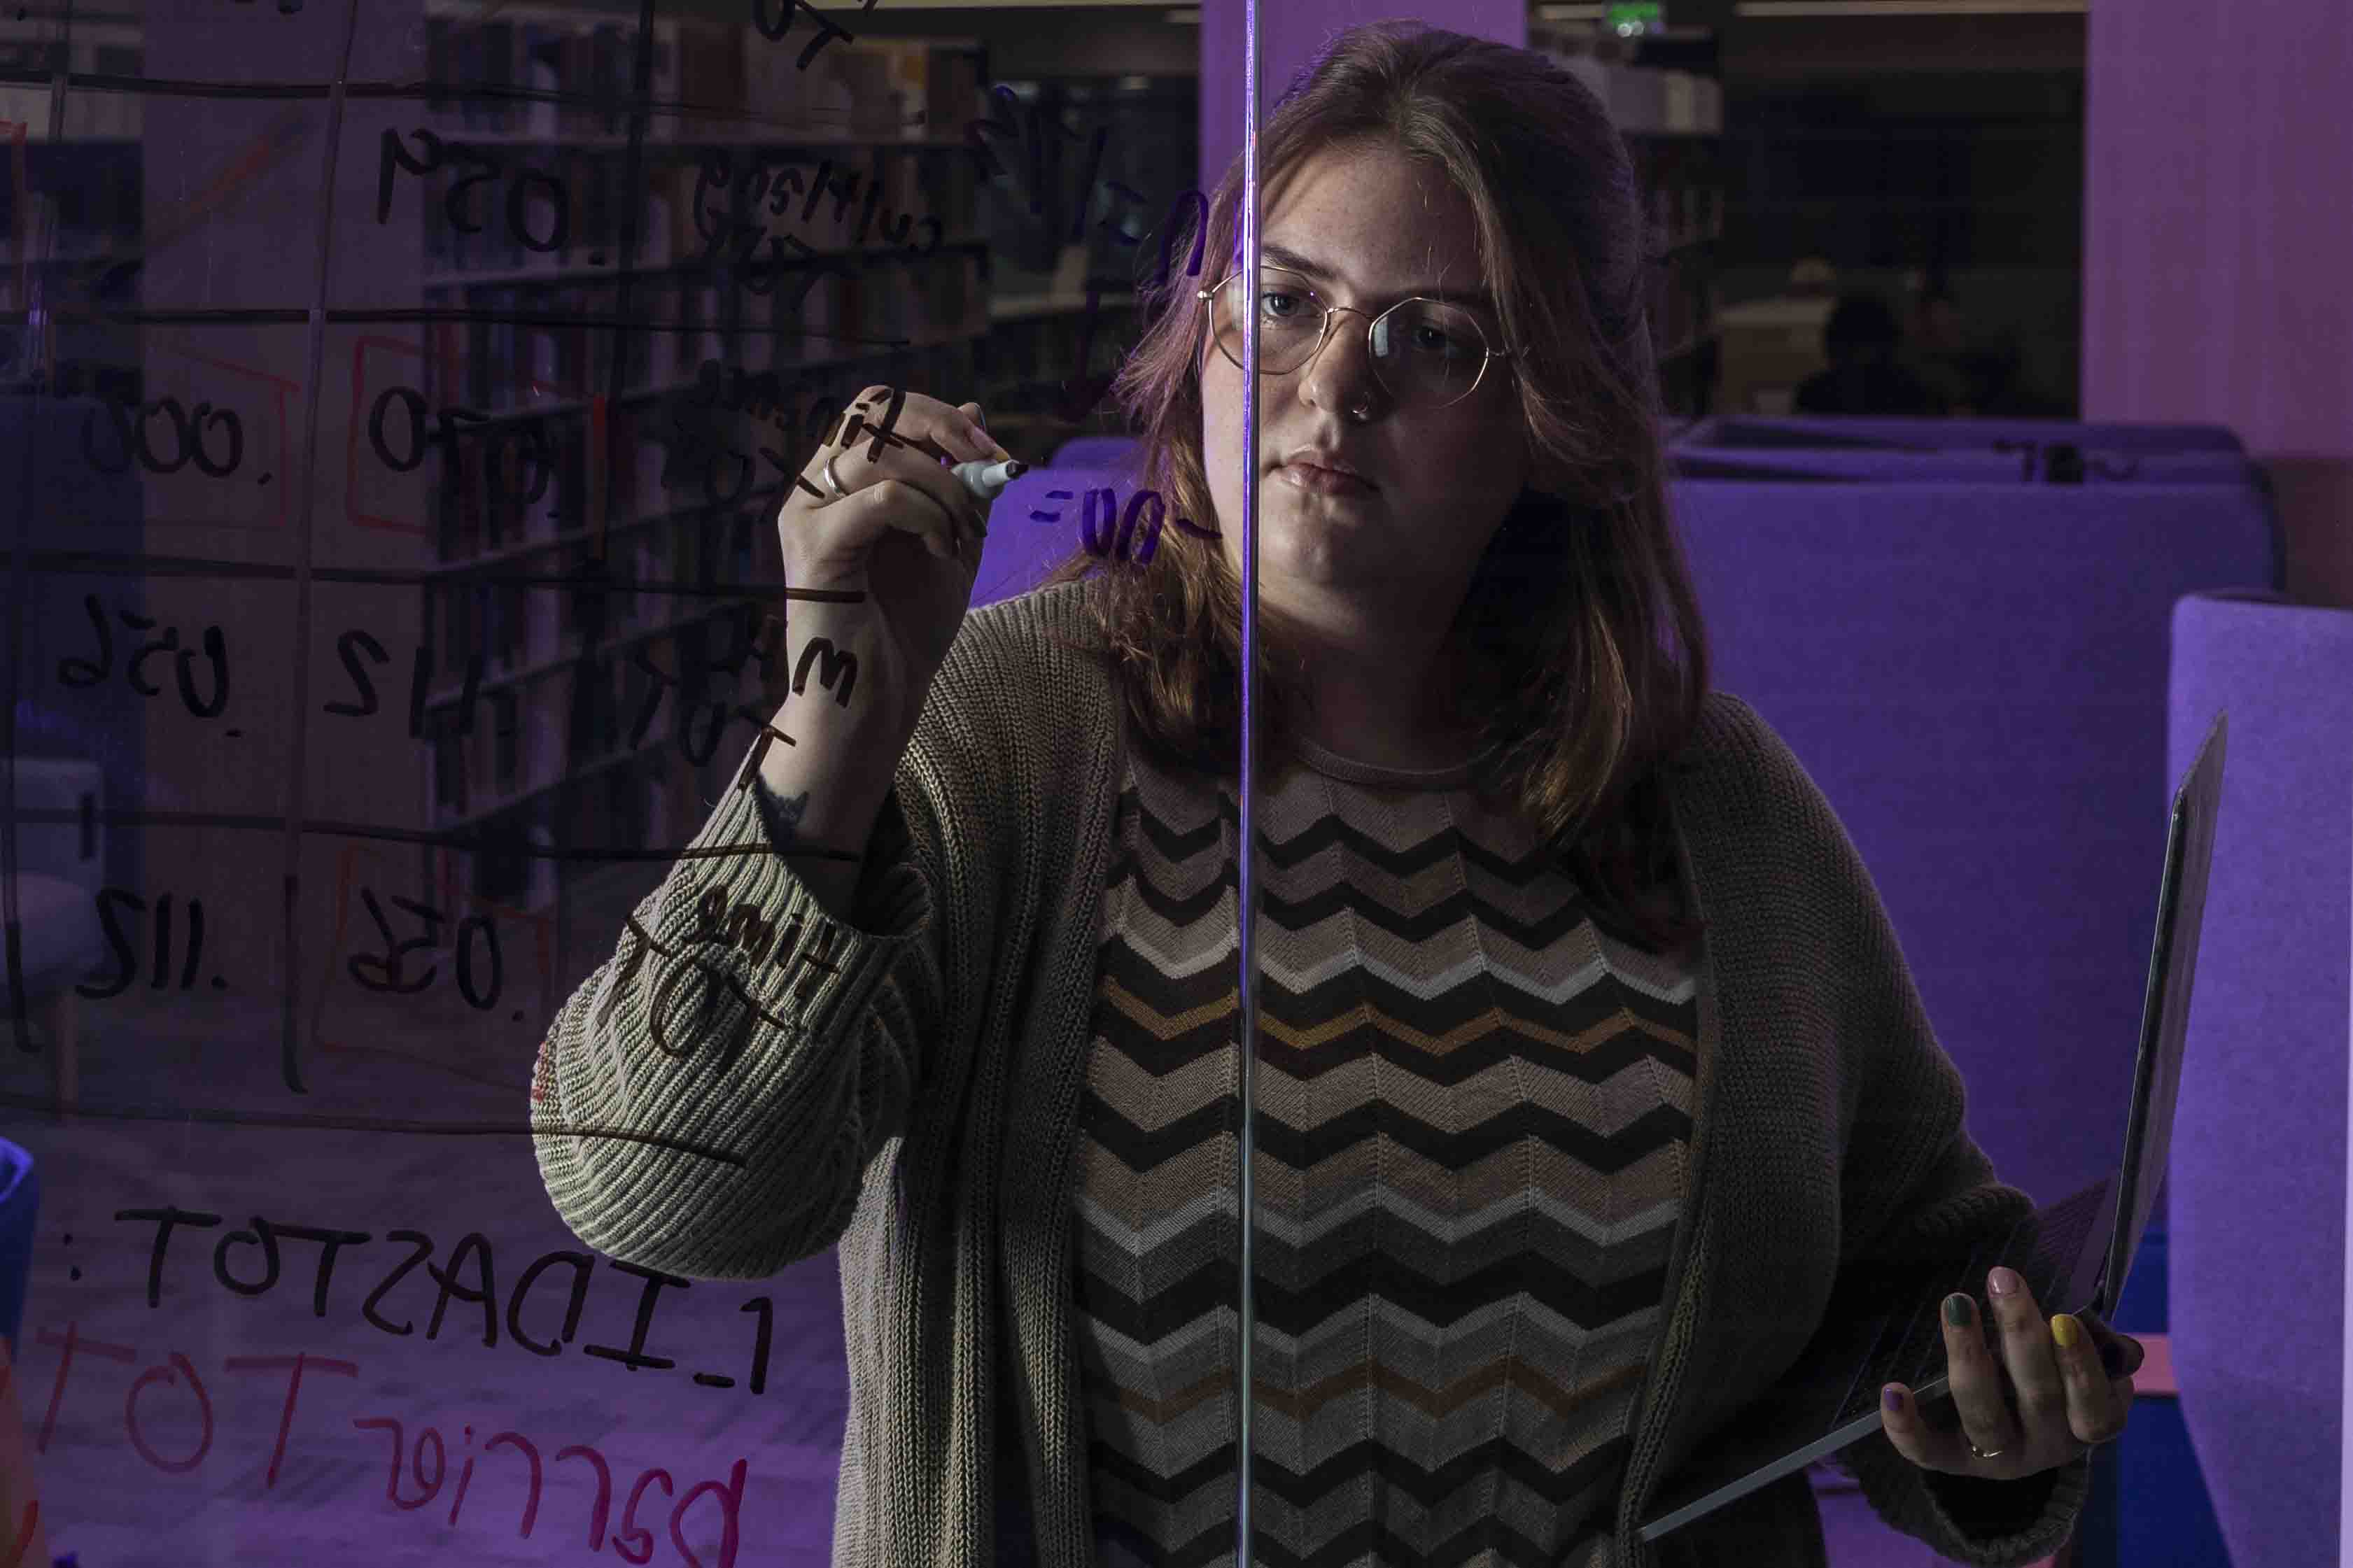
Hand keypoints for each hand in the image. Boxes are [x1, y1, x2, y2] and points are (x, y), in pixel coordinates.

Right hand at [775, 387, 1010, 736]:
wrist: (878, 701)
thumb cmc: (907, 627)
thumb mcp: (950, 539)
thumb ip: (959, 479)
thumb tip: (973, 410)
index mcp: (840, 480)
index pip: (879, 405)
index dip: (940, 416)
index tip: (994, 455)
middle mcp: (812, 488)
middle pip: (872, 408)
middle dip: (942, 430)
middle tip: (985, 470)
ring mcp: (805, 515)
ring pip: (881, 453)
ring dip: (943, 487)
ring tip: (962, 534)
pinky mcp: (813, 550)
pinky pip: (880, 497)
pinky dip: (925, 515)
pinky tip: (942, 551)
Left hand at [1879, 1266, 2146, 1480]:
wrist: (2014, 1431)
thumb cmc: (2055, 1376)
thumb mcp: (2085, 1364)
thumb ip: (2101, 1350)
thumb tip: (2116, 1344)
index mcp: (2087, 1426)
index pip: (2094, 1408)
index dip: (2080, 1366)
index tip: (2063, 1317)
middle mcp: (2046, 1448)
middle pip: (2037, 1397)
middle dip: (2021, 1334)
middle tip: (2004, 1279)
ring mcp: (1996, 1459)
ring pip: (1984, 1416)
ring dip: (1970, 1357)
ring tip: (1957, 1304)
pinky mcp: (1950, 1462)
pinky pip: (1926, 1451)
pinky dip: (1907, 1425)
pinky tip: (1893, 1390)